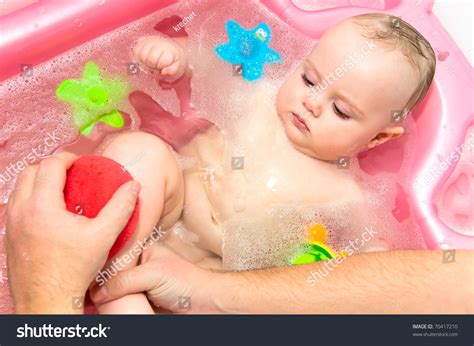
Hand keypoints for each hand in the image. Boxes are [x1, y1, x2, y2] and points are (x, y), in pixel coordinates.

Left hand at [6, 153, 140, 312]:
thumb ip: (121, 207)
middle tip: (72, 173)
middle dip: (51, 166)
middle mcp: (21, 211)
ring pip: (20, 187)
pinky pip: (17, 204)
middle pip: (30, 171)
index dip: (68, 158)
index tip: (82, 163)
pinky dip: (31, 197)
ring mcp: (11, 224)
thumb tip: (133, 186)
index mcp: (41, 206)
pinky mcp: (9, 235)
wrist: (46, 300)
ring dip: (39, 181)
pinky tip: (50, 212)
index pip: (50, 165)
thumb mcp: (103, 236)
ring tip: (61, 190)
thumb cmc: (73, 270)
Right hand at [90, 243, 218, 312]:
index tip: (84, 263)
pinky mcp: (140, 301)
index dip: (101, 258)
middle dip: (99, 279)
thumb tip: (97, 292)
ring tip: (87, 297)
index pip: (116, 252)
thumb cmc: (185, 282)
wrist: (204, 305)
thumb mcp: (152, 274)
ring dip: (104, 295)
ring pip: (115, 289)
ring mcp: (139, 285)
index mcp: (143, 251)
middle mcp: (139, 267)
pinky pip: (121, 303)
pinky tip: (100, 307)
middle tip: (83, 283)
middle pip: (113, 272)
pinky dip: (112, 306)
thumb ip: (124, 280)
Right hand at [134, 36, 186, 79]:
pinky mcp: (141, 41)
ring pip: (142, 55)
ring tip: (150, 63)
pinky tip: (145, 59)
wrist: (168, 48)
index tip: (162, 67)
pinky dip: (139, 58)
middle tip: (155, 66)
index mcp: (169, 50)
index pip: (162, 62)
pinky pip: (136, 51)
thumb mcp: (176, 66)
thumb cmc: (172, 60)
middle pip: (151, 59)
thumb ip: (172, 70)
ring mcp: (149, 41)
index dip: (160, 67)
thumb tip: (163, 72)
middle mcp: (159, 43)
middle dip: (152, 66)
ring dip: (145, 62)